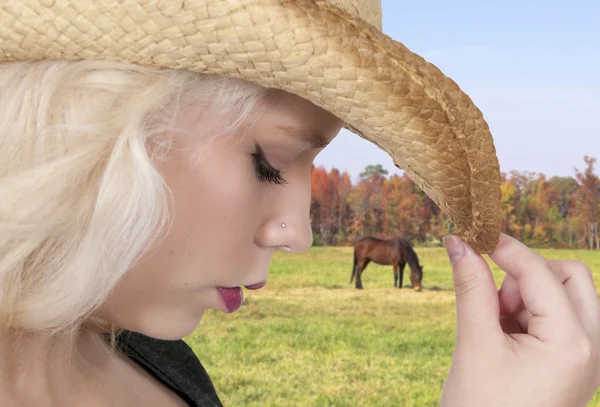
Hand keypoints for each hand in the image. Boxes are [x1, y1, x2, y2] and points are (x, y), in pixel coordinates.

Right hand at [440, 233, 599, 406]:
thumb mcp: (474, 345)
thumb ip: (471, 287)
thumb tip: (458, 242)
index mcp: (573, 343)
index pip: (539, 272)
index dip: (504, 247)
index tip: (472, 234)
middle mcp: (592, 347)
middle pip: (568, 277)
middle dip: (526, 275)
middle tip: (493, 298)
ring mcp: (586, 357)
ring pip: (564, 295)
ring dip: (525, 296)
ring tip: (494, 328)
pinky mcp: (573, 364)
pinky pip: (558, 319)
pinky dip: (528, 316)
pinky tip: (502, 339)